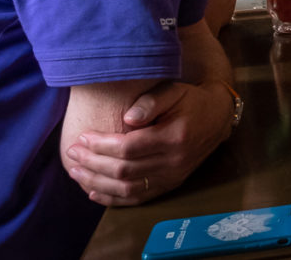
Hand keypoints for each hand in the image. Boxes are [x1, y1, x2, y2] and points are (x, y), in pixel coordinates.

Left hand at [64, 81, 231, 205]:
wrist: (218, 117)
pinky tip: (94, 193)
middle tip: (72, 153)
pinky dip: (113, 199)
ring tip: (76, 172)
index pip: (128, 148)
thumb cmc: (191, 101)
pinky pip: (138, 198)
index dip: (101, 145)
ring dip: (97, 183)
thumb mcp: (174, 91)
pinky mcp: (171, 185)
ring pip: (128, 189)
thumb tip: (126, 118)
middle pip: (124, 171)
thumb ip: (150, 102)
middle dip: (93, 163)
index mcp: (174, 137)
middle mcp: (174, 162)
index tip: (82, 138)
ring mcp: (173, 177)